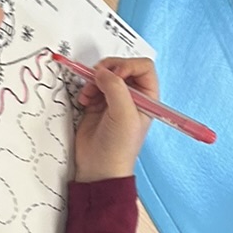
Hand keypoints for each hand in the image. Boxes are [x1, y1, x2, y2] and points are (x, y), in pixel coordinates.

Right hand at [72, 56, 158, 183]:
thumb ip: (115, 87)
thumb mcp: (124, 114)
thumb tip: (102, 71)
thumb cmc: (119, 146)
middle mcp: (133, 95)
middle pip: (121, 66)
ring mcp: (114, 98)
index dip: (127, 66)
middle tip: (97, 78)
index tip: (115, 76)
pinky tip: (85, 101)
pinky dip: (87, 89)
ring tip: (90, 95)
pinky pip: (92, 85)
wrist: (99, 167)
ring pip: (104, 74)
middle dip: (107, 70)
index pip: (142, 66)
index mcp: (147, 96)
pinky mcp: (98, 103)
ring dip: (94, 80)